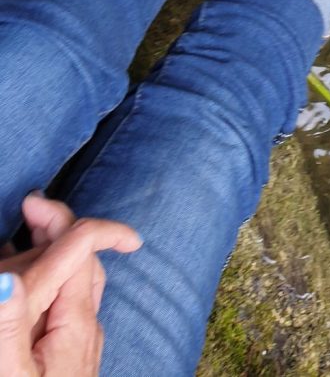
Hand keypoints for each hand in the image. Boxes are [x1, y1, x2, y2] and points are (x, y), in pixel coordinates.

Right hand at [0, 195, 140, 374]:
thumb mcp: (13, 374)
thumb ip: (9, 327)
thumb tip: (5, 279)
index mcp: (76, 322)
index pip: (82, 250)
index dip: (57, 218)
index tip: (30, 202)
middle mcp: (88, 326)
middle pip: (84, 260)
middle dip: (59, 228)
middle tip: (27, 210)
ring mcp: (84, 341)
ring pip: (79, 282)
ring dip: (56, 253)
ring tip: (26, 235)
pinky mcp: (75, 356)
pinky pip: (69, 304)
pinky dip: (52, 282)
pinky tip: (33, 287)